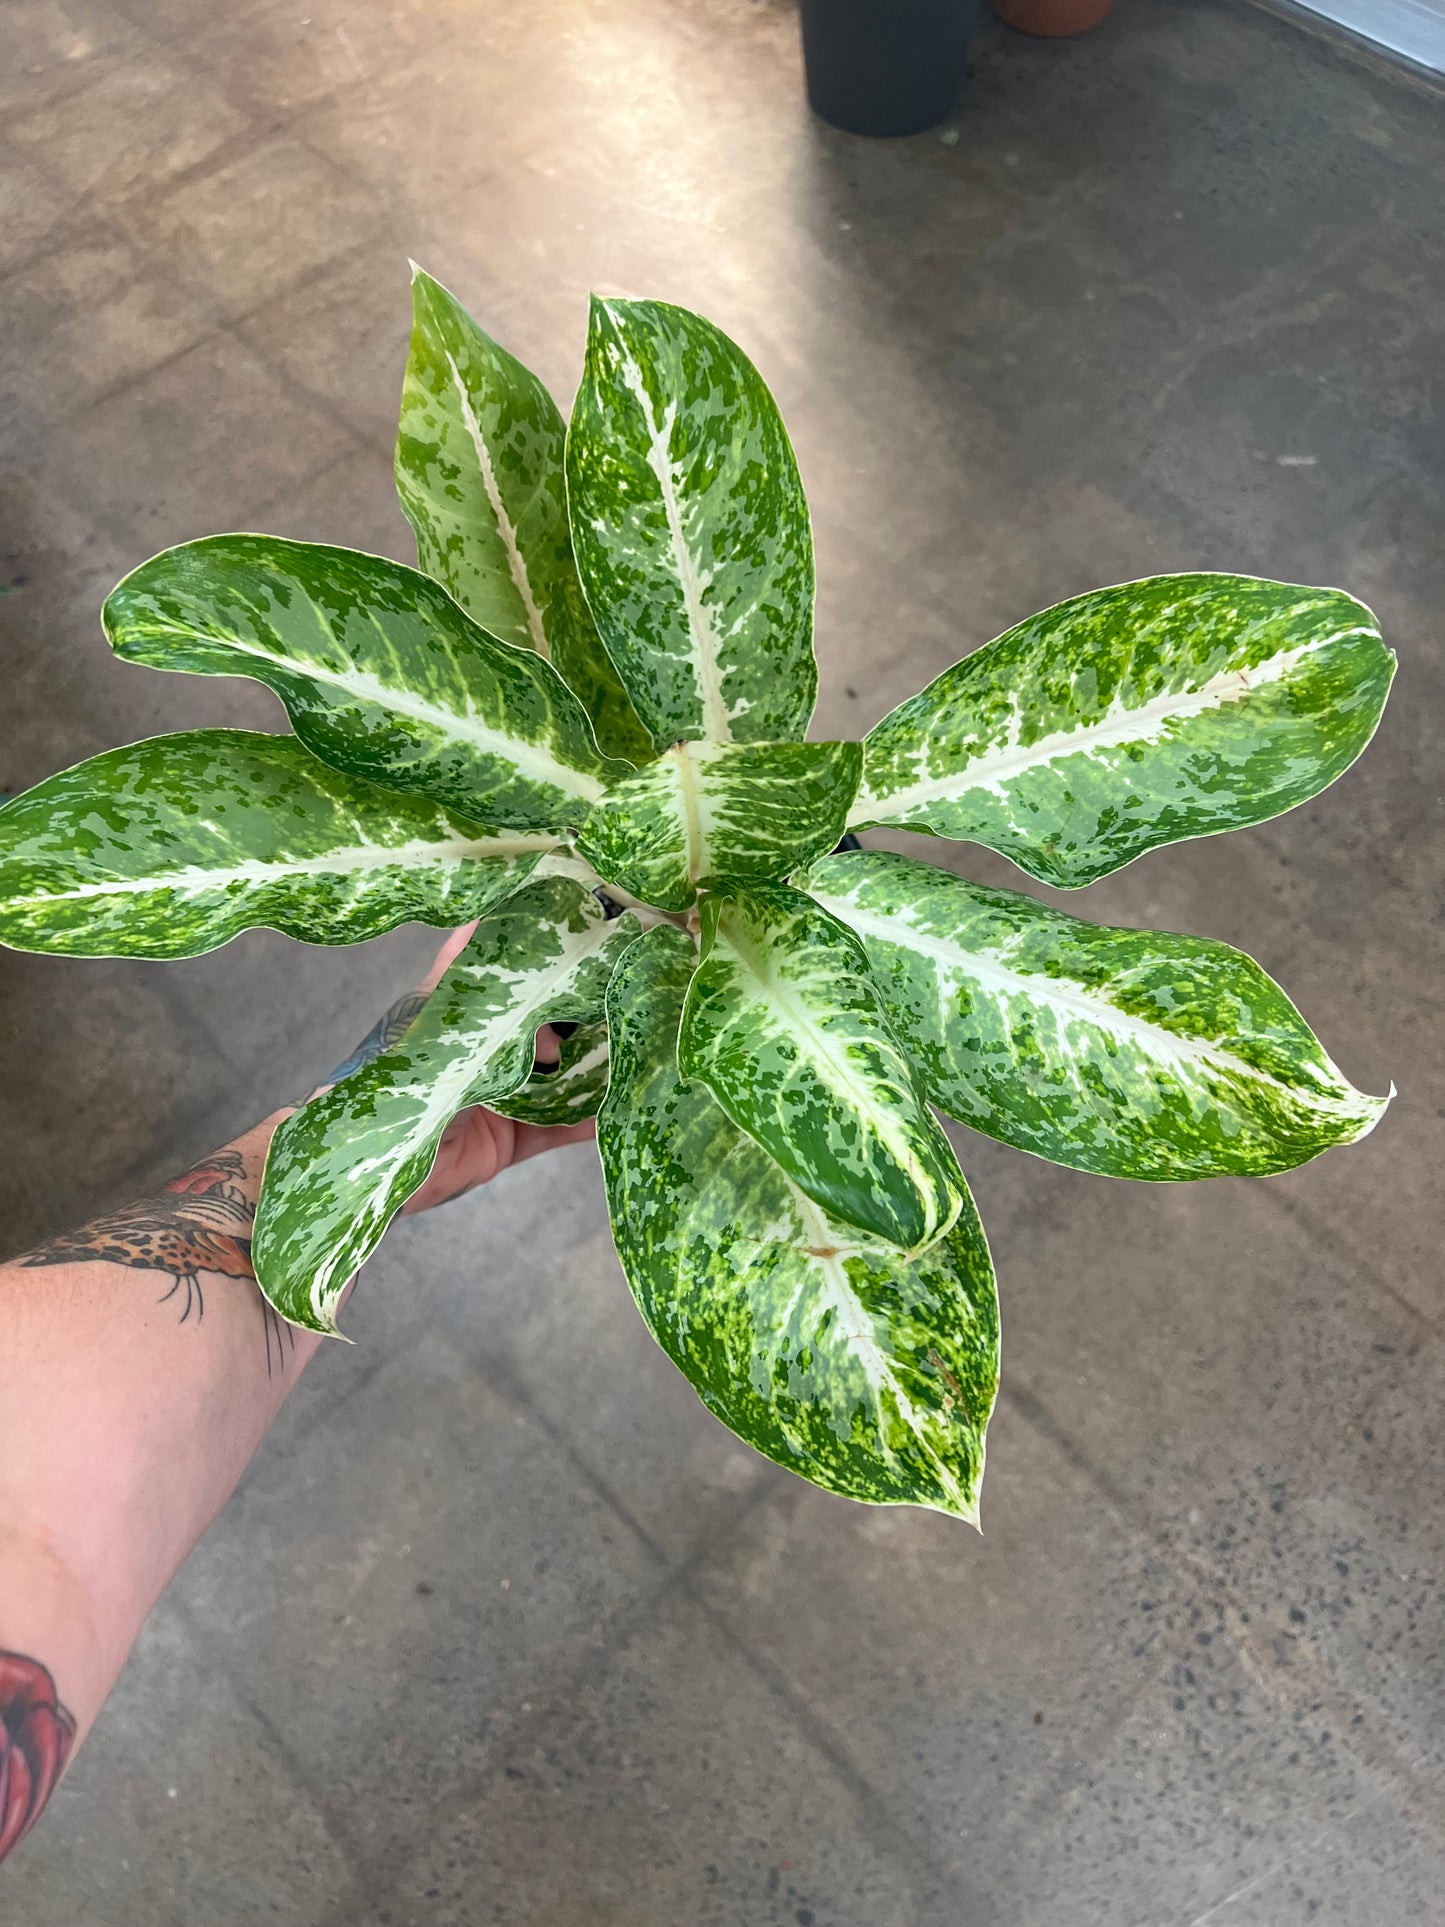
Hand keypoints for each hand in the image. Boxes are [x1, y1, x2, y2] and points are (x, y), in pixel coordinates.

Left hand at [319, 923, 596, 1218]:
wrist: (365, 1173)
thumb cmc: (383, 1090)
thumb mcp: (423, 1025)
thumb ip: (454, 983)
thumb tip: (481, 923)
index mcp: (459, 1013)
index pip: (497, 965)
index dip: (532, 942)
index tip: (577, 919)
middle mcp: (485, 1048)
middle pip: (544, 1019)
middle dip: (582, 1005)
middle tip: (624, 988)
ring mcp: (501, 1094)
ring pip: (562, 1072)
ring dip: (595, 1061)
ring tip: (637, 1041)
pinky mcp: (510, 1139)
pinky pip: (559, 1128)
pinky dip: (588, 1119)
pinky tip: (622, 1106)